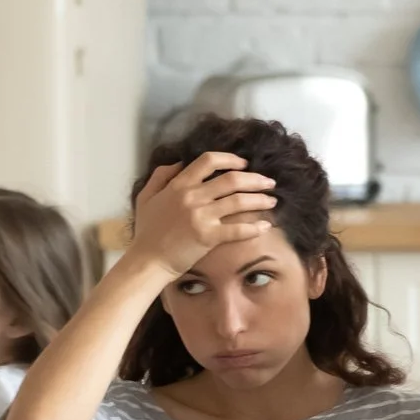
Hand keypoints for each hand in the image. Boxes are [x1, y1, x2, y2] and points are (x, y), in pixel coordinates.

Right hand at [130, 151, 277, 278]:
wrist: (148, 261)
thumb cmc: (147, 231)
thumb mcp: (146, 196)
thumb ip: (161, 176)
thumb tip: (179, 163)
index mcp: (179, 185)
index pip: (208, 161)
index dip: (230, 159)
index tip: (244, 163)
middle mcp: (192, 196)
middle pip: (231, 180)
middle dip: (255, 179)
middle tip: (269, 182)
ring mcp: (201, 216)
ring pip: (238, 201)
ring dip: (260, 199)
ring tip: (272, 201)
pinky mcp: (208, 237)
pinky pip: (237, 229)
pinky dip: (254, 227)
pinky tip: (265, 226)